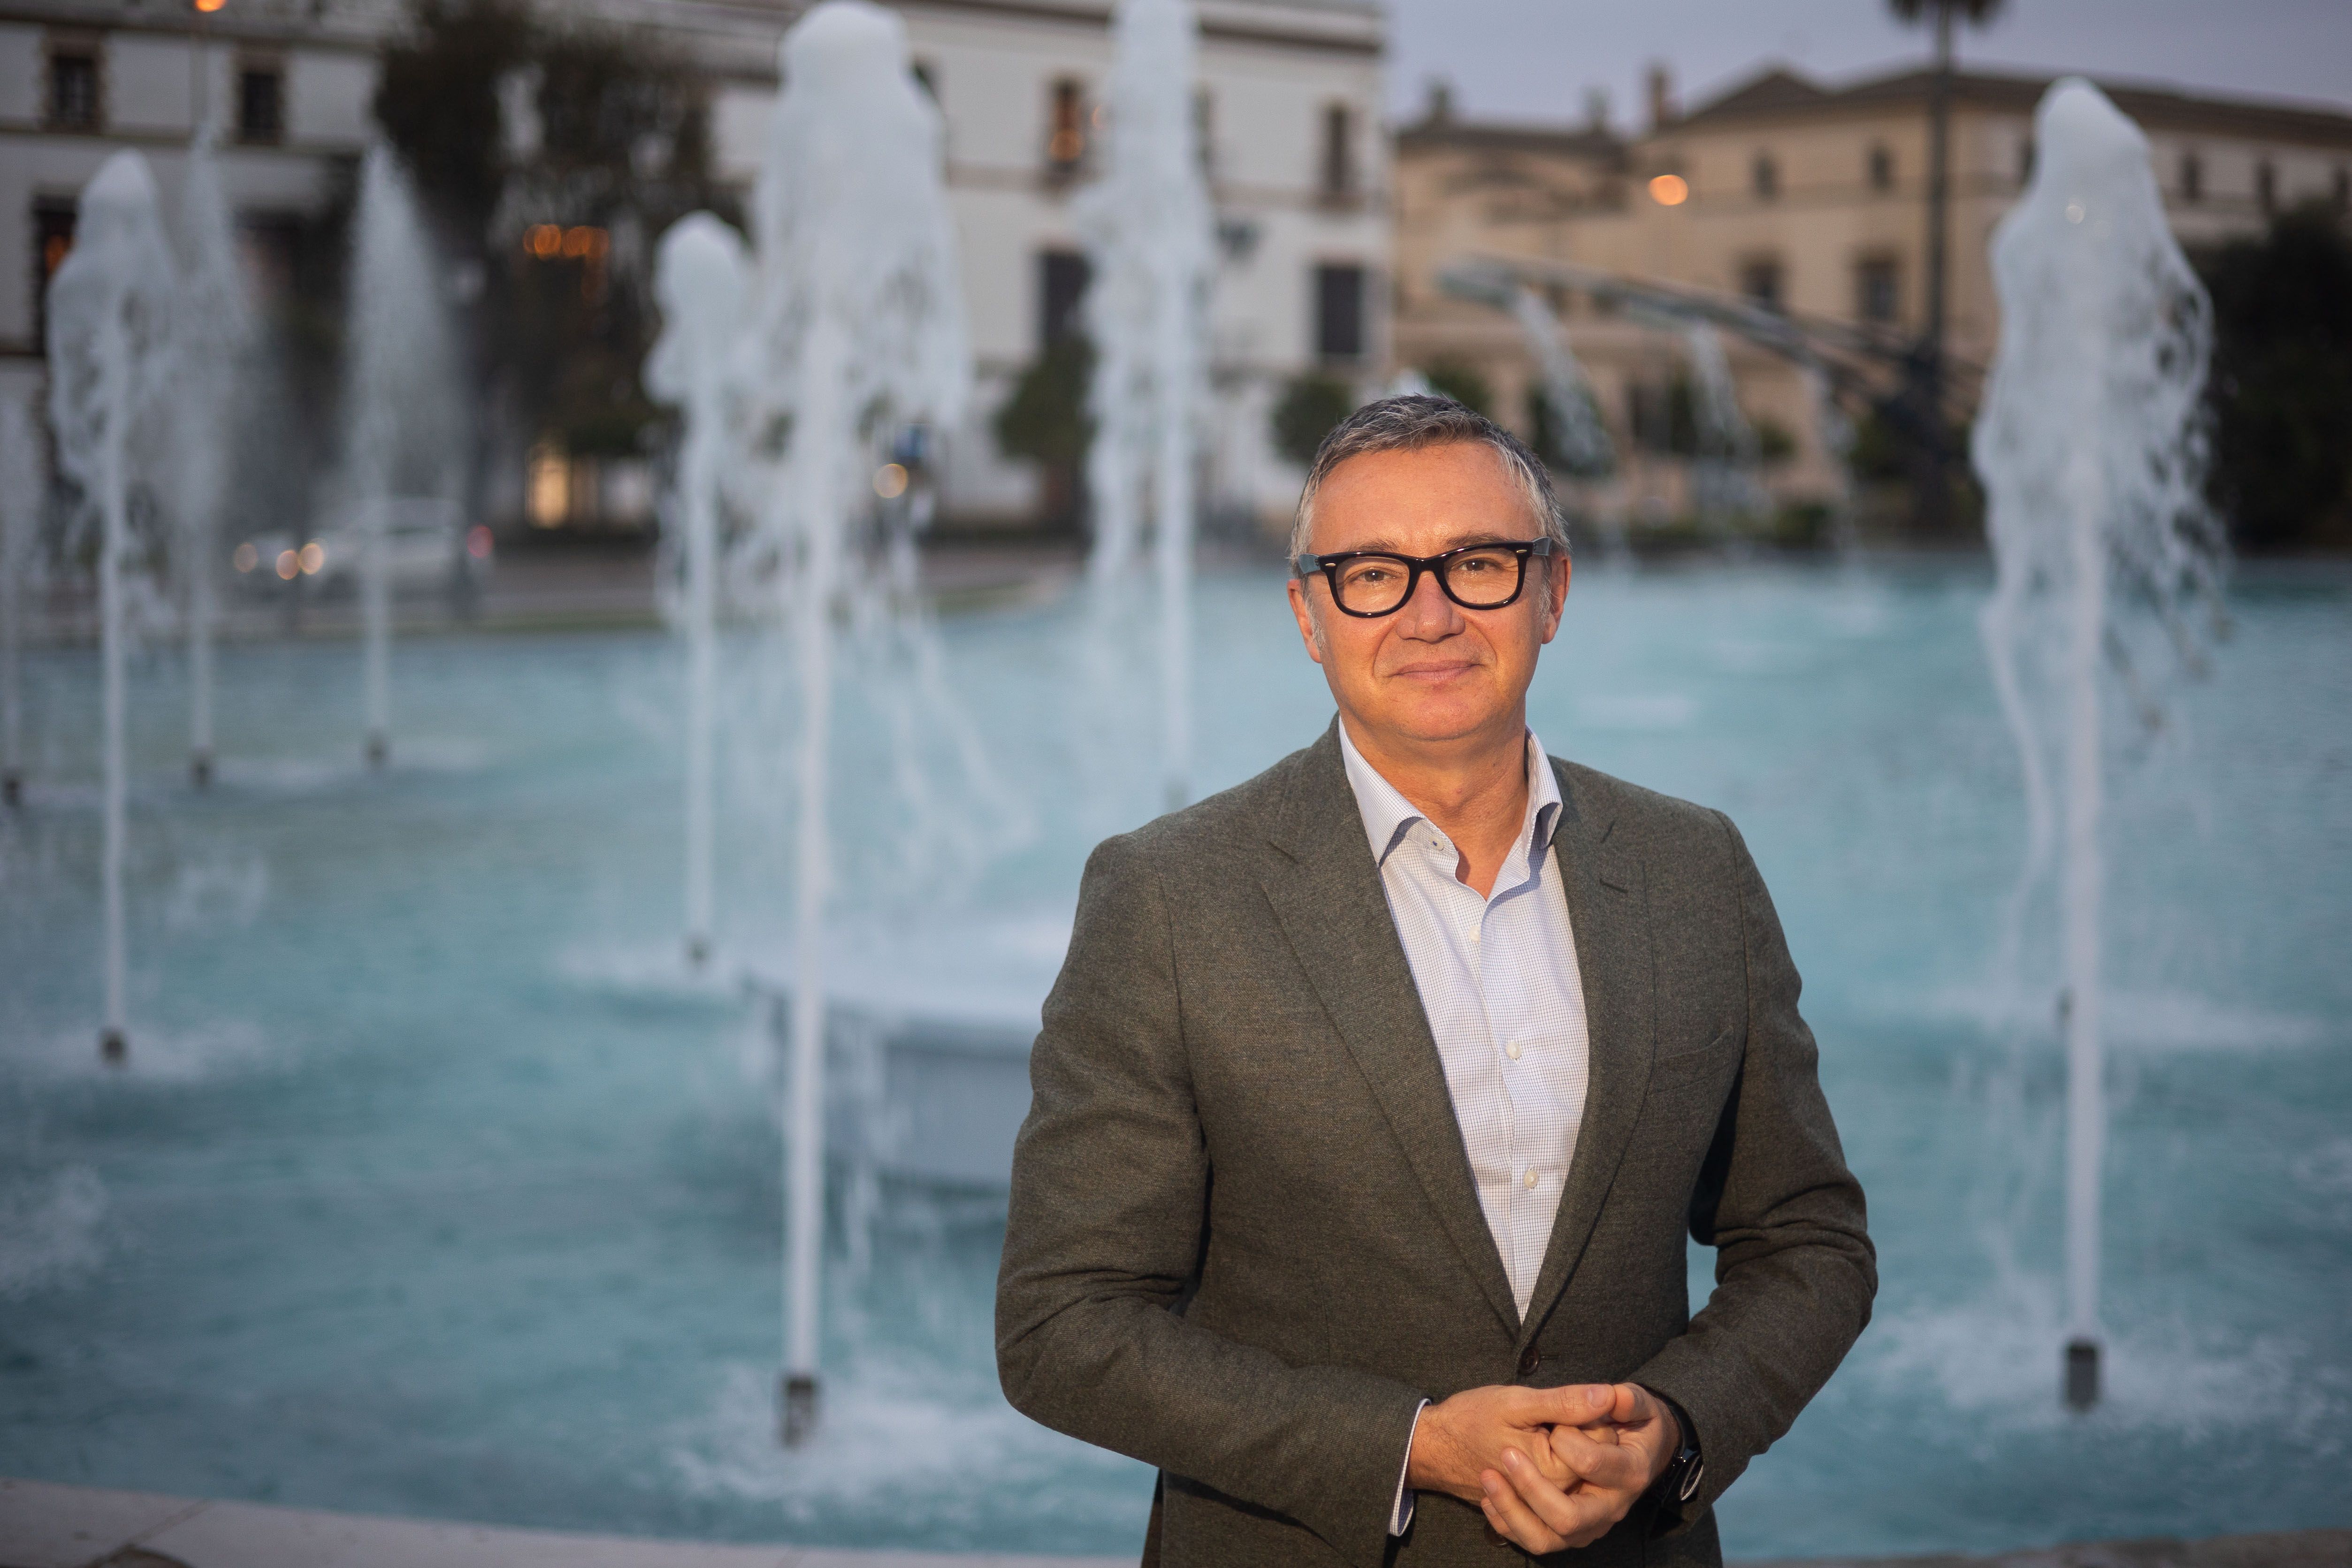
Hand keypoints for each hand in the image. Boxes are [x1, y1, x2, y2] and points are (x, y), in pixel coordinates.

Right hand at [1404, 1382, 1607, 1504]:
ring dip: (1574, 1448)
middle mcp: (1559, 1497)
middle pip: (1601, 1457)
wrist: (1436, 1450)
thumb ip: (1564, 1402)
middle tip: (1547, 1420)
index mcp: (1555, 1471)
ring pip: (1588, 1471)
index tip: (1555, 1407)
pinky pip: (1573, 1484)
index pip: (1604, 1439)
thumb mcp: (1515, 1403)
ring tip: (1542, 1434)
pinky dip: (1565, 1463)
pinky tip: (1542, 1452)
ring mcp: (1553, 1506)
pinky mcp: (1545, 1508)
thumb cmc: (1471, 1420)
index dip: (1587, 1414)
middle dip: (1582, 1432)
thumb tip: (1607, 1395)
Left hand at [1478, 1383, 1681, 1552]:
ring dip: (1511, 1511)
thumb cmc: (1626, 1419)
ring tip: (1488, 1478)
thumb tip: (1609, 1394)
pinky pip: (1534, 1540)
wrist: (1631, 1449)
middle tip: (1506, 1454)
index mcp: (1629, 1473)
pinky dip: (1507, 1523)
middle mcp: (1611, 1507)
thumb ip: (1625, 1399)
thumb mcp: (1629, 1401)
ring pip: (1545, 1538)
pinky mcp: (1570, 1532)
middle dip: (1531, 1488)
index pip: (1592, 1464)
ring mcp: (1590, 1525)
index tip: (1553, 1426)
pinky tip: (1488, 1497)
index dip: (1567, 1441)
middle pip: (1568, 1518)